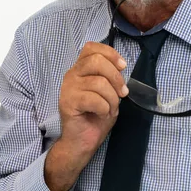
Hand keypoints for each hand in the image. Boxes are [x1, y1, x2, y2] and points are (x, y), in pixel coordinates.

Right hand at [44, 41, 128, 190]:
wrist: (82, 142)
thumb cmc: (95, 116)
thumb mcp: (107, 92)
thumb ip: (110, 77)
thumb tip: (121, 68)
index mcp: (80, 69)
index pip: (91, 47)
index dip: (110, 53)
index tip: (123, 66)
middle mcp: (72, 74)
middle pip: (97, 61)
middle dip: (116, 78)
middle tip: (122, 94)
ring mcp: (68, 88)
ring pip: (99, 83)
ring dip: (112, 99)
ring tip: (109, 109)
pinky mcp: (68, 102)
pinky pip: (95, 100)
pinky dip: (104, 109)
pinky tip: (101, 115)